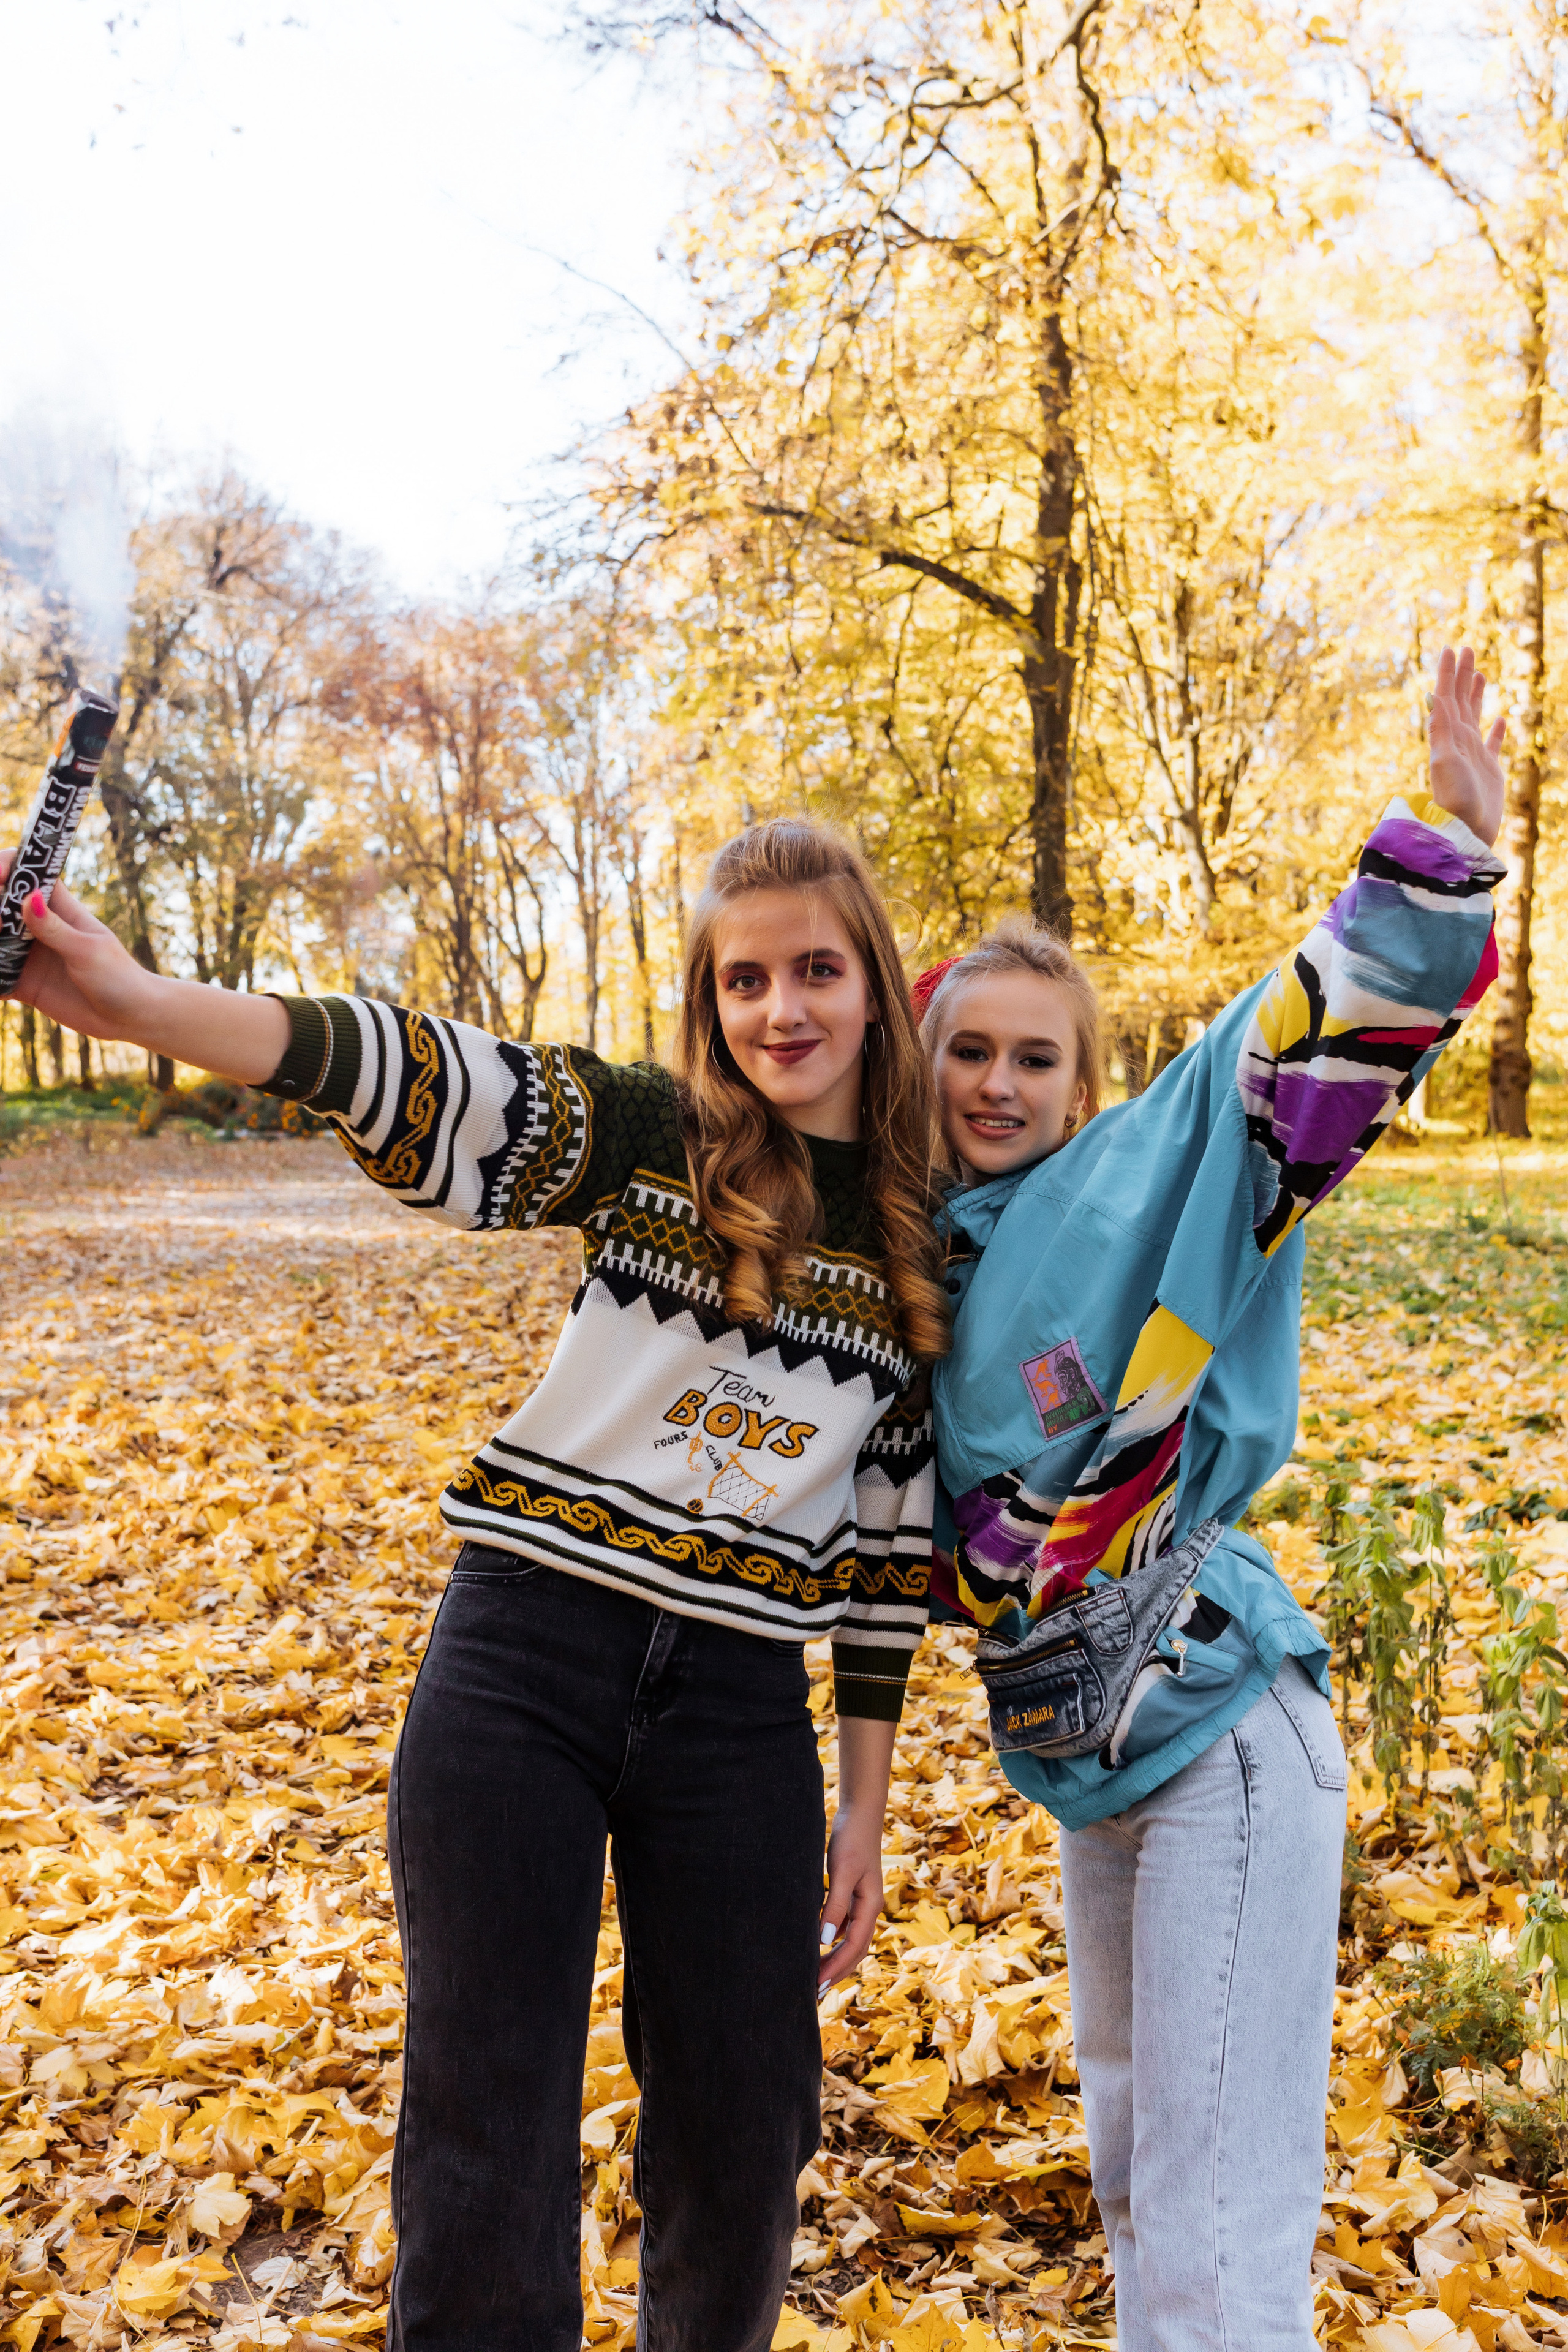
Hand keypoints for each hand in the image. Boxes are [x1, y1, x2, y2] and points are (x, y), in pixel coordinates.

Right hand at [0, 853, 155, 1038]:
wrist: (129, 1017)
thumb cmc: (118, 976)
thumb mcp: (86, 950)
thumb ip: (55, 928)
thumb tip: (28, 897)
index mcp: (58, 909)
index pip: (28, 875)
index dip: (8, 867)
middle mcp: (38, 928)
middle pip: (1, 904)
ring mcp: (28, 954)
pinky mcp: (23, 982)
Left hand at [818, 1799, 884, 1991]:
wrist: (859, 1813)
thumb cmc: (852, 1839)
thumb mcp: (843, 1871)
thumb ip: (836, 1905)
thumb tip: (825, 1939)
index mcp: (871, 1906)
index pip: (854, 1947)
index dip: (836, 1968)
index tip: (817, 1986)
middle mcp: (868, 1908)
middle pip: (855, 1950)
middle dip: (837, 1972)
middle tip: (814, 1993)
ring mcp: (861, 1902)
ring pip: (850, 1940)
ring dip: (835, 1960)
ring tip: (815, 1977)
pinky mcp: (852, 1894)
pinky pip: (844, 1926)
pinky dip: (832, 1941)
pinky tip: (817, 1947)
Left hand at [1428, 644, 1505, 846]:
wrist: (1465, 833)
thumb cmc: (1454, 801)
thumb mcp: (1444, 762)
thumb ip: (1440, 732)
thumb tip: (1433, 699)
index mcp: (1447, 737)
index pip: (1445, 698)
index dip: (1447, 673)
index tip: (1450, 649)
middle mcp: (1458, 743)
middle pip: (1459, 701)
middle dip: (1462, 675)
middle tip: (1467, 649)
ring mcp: (1473, 756)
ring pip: (1474, 717)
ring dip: (1475, 695)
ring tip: (1479, 673)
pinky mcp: (1489, 771)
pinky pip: (1492, 745)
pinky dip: (1495, 731)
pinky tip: (1499, 720)